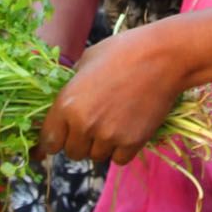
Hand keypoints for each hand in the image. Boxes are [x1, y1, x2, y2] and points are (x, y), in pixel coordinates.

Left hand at [33, 22, 191, 165]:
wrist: (162, 57)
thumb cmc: (122, 51)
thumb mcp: (86, 62)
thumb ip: (72, 87)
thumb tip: (66, 103)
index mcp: (67, 104)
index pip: (49, 140)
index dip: (50, 143)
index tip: (56, 143)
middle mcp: (84, 124)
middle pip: (72, 153)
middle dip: (78, 143)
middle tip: (91, 127)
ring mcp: (109, 136)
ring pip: (95, 157)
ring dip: (100, 146)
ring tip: (112, 124)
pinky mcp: (132, 142)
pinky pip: (118, 159)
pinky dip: (120, 150)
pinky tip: (126, 132)